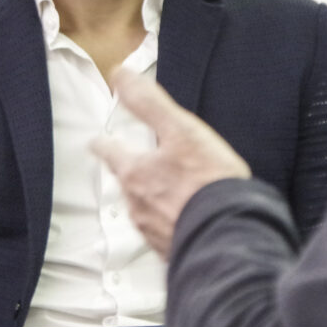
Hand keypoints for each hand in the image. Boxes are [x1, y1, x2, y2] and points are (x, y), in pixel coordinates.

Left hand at [91, 68, 250, 257]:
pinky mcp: (174, 252)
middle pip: (126, 184)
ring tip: (165, 194)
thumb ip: (149, 103)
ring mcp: (154, 232)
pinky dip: (172, 224)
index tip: (96, 142)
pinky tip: (185, 222)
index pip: (109, 153)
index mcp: (135, 173)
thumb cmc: (207, 181)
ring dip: (152, 201)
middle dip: (130, 174)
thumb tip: (120, 74)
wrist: (230, 236)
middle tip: (134, 166)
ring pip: (145, 211)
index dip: (103, 144)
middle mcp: (137, 205)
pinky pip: (166, 235)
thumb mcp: (181, 130)